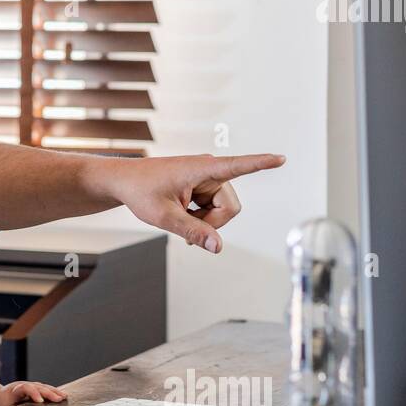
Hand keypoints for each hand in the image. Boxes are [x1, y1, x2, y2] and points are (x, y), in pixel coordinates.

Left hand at [0, 381, 67, 405]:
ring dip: (54, 392)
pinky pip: (45, 390)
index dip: (33, 393)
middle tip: (58, 399)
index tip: (40, 401)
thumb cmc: (1, 405)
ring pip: (43, 387)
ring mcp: (30, 386)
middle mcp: (23, 386)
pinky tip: (61, 397)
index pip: (25, 388)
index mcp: (14, 390)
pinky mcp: (35, 389)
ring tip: (63, 397)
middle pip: (37, 387)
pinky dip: (53, 393)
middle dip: (48, 393)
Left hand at [107, 153, 285, 253]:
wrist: (124, 182)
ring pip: (223, 211)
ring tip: (179, 216)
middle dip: (212, 223)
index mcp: (201, 168)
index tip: (281, 158)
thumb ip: (192, 232)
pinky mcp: (204, 186)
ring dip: (204, 221)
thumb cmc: (140, 191)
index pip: (237, 166)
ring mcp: (207, 178)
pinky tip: (183, 216)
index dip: (260, 163)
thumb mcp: (164, 216)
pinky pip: (214, 209)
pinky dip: (200, 218)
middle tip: (185, 225)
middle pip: (230, 208)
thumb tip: (218, 247)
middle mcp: (209, 170)